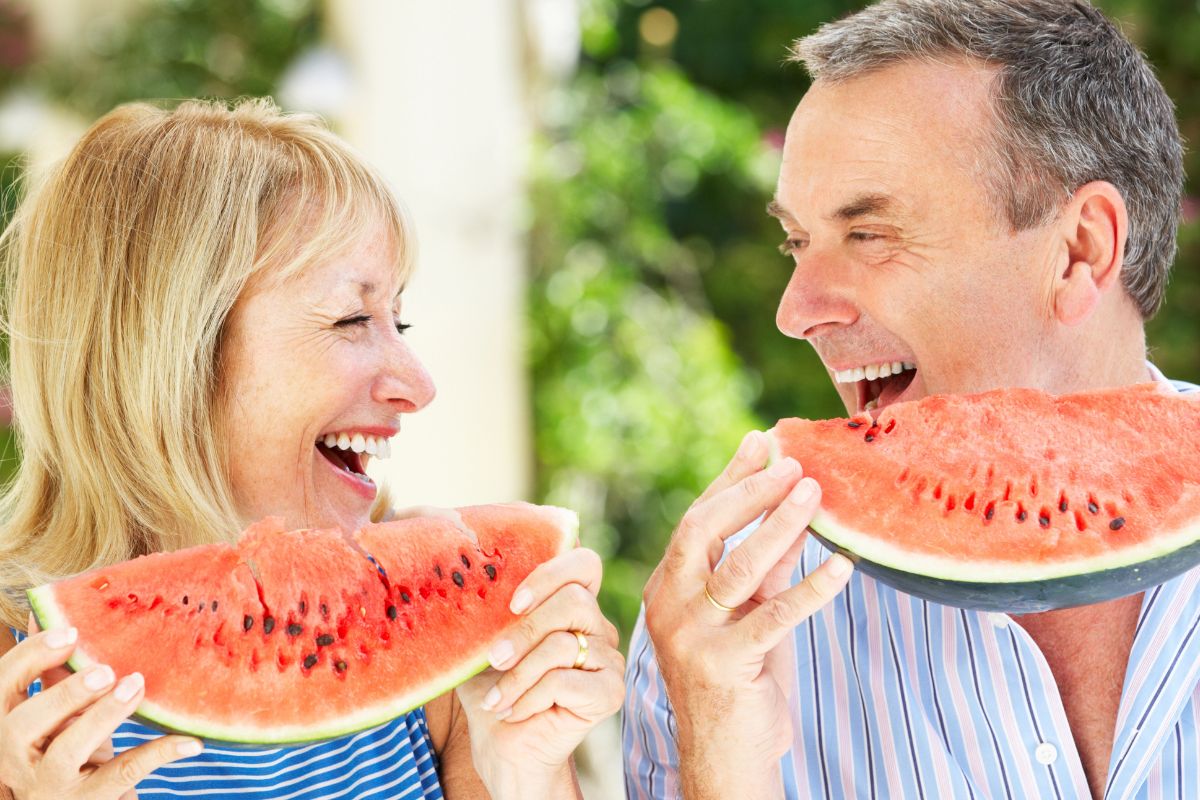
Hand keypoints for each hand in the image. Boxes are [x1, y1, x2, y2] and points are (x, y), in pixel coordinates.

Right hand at [0, 621, 202, 799]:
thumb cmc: (73, 753)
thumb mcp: (60, 716)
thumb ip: (57, 676)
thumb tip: (58, 614)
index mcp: (8, 730)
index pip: (1, 688)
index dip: (28, 657)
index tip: (71, 632)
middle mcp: (18, 762)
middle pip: (19, 727)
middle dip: (62, 694)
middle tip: (105, 670)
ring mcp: (51, 786)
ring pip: (66, 752)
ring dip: (103, 716)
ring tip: (136, 684)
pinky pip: (122, 775)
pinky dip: (157, 754)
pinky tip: (190, 739)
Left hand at [455, 547, 623, 799]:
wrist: (506, 750)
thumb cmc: (495, 693)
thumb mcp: (482, 647)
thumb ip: (486, 613)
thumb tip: (466, 582)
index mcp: (572, 607)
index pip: (584, 564)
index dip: (551, 573)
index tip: (513, 602)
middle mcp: (597, 628)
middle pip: (574, 601)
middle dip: (525, 630)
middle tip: (493, 657)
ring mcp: (608, 659)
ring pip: (562, 644)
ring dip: (518, 674)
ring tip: (496, 698)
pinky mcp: (610, 692)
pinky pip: (565, 680)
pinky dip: (530, 696)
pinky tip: (514, 711)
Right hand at [642, 430, 852, 799]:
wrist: (726, 758)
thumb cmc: (739, 683)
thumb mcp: (747, 616)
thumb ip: (761, 572)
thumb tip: (793, 515)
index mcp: (668, 588)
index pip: (697, 520)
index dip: (731, 478)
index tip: (761, 441)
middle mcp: (669, 606)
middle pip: (705, 531)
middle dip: (752, 493)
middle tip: (794, 465)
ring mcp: (689, 636)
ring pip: (737, 566)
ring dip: (779, 526)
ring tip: (816, 494)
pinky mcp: (721, 664)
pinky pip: (773, 616)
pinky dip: (811, 588)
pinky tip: (842, 565)